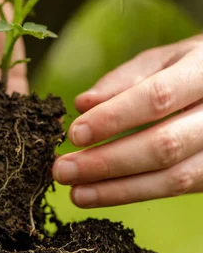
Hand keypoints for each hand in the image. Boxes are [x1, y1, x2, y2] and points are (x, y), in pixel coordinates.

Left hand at [53, 35, 202, 206]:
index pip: (157, 97)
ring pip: (174, 178)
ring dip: (118, 189)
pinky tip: (105, 194)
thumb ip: (126, 79)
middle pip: (164, 145)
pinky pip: (180, 189)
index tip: (75, 133)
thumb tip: (82, 104)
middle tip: (62, 170)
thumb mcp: (168, 58)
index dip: (114, 118)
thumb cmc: (197, 67)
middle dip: (108, 162)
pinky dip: (138, 193)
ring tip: (77, 193)